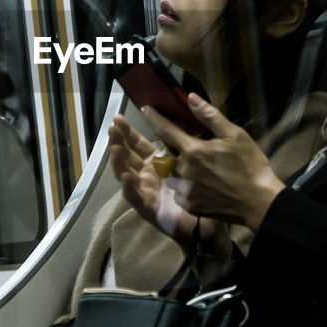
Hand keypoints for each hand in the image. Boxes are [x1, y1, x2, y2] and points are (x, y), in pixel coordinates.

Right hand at [108, 114, 216, 246]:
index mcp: (158, 163)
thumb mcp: (200, 157)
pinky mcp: (149, 209)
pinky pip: (136, 198)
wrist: (212, 222)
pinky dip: (129, 188)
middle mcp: (148, 175)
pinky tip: (126, 177)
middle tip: (113, 127)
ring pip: (126, 175)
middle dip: (118, 141)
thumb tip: (191, 103)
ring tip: (115, 148)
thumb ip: (193, 136)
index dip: (128, 132)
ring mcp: (146, 192)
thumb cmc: (207, 190)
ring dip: (119, 162)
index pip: (138, 144)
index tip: (119, 117)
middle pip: (128, 156)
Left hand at [142, 94, 284, 231]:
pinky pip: (180, 190)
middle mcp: (183, 170)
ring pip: (173, 172)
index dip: (154, 118)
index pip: (165, 130)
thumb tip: (191, 98)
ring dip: (180, 166)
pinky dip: (186, 184)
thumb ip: (209, 116)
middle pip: (168, 153)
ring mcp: (184, 190)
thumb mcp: (235, 135)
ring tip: (201, 167)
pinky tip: (203, 183)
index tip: (145, 109)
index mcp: (193, 150)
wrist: (259, 202)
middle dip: (173, 147)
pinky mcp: (188, 205)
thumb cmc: (250, 166)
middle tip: (192, 146)